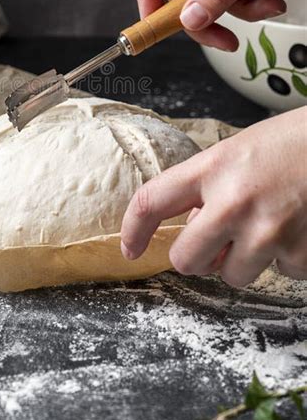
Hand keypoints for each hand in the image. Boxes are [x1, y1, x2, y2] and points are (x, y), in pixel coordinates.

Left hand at [120, 107, 306, 286]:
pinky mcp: (299, 252)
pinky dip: (286, 258)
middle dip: (197, 257)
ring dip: (245, 259)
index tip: (130, 248)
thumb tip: (194, 230)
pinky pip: (280, 274)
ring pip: (233, 276)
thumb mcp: (236, 152)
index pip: (152, 201)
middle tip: (216, 243)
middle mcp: (234, 202)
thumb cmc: (289, 143)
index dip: (132, 230)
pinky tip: (297, 227)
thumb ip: (208, 188)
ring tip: (268, 224)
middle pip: (186, 260)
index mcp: (212, 168)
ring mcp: (268, 231)